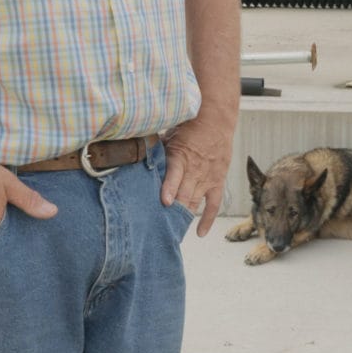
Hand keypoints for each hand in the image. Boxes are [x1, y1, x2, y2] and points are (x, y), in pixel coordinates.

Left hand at [163, 111, 236, 236]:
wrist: (215, 119)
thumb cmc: (188, 126)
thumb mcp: (168, 134)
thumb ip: (156, 150)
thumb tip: (135, 157)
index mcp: (180, 157)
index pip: (175, 175)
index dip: (170, 189)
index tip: (165, 201)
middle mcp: (194, 170)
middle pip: (184, 195)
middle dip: (172, 212)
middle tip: (159, 228)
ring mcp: (206, 178)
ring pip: (195, 202)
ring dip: (183, 217)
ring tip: (172, 232)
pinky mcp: (217, 182)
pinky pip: (214, 204)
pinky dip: (207, 219)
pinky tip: (199, 233)